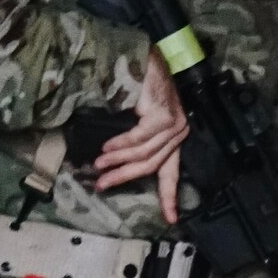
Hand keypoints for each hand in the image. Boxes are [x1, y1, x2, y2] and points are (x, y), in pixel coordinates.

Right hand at [93, 51, 189, 222]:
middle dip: (124, 178)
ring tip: (98, 165)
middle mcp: (179, 133)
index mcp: (175, 138)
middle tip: (102, 185)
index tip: (171, 219)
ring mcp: (173, 124)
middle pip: (151, 166)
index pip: (172, 172)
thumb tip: (116, 165)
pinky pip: (139, 139)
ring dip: (117, 162)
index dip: (169, 197)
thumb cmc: (140, 87)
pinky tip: (107, 148)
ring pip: (143, 154)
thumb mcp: (140, 121)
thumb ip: (136, 142)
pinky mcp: (163, 116)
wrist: (143, 58)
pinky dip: (120, 145)